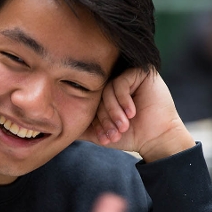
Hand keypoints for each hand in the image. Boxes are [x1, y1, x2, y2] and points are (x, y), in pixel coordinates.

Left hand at [79, 68, 194, 161]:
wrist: (155, 139)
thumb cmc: (130, 136)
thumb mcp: (100, 132)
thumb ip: (81, 127)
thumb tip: (56, 127)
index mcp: (104, 93)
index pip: (90, 101)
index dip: (95, 120)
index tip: (104, 137)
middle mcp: (114, 81)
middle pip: (97, 94)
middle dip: (104, 117)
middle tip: (113, 133)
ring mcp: (127, 75)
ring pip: (108, 89)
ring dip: (114, 111)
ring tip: (123, 126)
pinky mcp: (140, 72)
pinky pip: (121, 83)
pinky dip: (123, 101)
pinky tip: (132, 113)